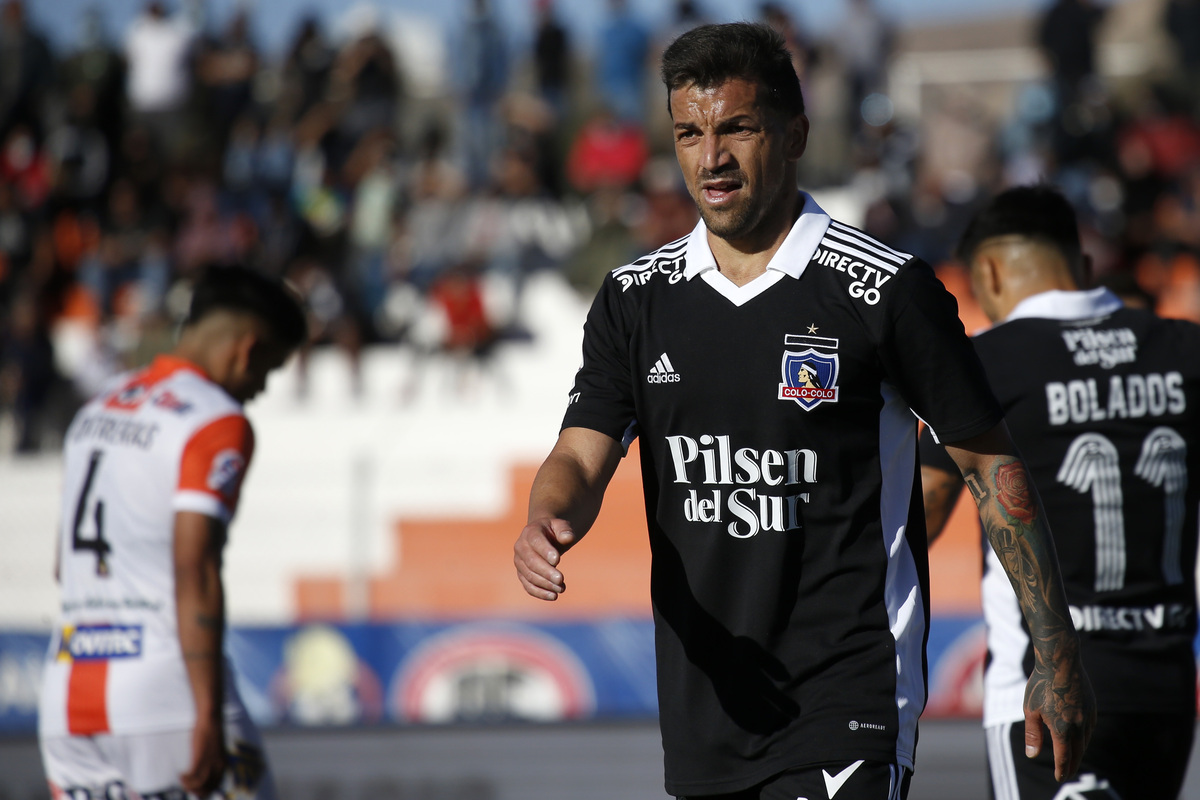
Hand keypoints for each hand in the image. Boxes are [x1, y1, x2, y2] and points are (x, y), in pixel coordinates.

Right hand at [180, 716, 226, 795]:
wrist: (211, 720)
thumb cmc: (211, 732)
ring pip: (199, 785)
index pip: (216, 785)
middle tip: (187, 786)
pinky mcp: (200, 758)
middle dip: (196, 791)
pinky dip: (185, 779)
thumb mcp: (216, 750)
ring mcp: (209, 763)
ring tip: (183, 780)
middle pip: (207, 788)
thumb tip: (206, 769)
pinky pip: (192, 777)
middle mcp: (218, 766)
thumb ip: (213, 760)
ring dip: (188, 786)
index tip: (196, 790)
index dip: (205, 790)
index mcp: (223, 764)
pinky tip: (181, 774)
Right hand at [514, 518, 576, 600]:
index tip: (558, 561)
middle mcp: (521, 547)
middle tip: (561, 579)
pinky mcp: (522, 574)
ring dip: (545, 584)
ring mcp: (519, 562)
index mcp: (530, 532)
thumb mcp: (561, 526)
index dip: (545, 551)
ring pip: (529, 576)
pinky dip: (540, 593)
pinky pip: (528, 586)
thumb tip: (568, 538)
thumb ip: (565, 531)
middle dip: (546, 572)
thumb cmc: (555, 531)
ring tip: (561, 588)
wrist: (544, 536)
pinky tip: (553, 596)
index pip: (536, 541)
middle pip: (531, 562)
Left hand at [1022, 647, 1095, 781]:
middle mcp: (1078, 725)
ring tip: (1073, 758)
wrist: (1060, 661)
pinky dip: (1084, 737)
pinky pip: (1090, 728)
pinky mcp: (1092, 707)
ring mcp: (1088, 716)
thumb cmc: (1040, 685)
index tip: (1058, 777)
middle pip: (1077, 753)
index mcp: (1062, 728)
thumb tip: (1031, 755)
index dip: (1061, 769)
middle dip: (1072, 765)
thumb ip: (1033, 734)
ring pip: (1085, 741)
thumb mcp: (1030, 710)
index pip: (1063, 757)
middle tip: (1067, 774)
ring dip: (1079, 752)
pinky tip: (1080, 738)